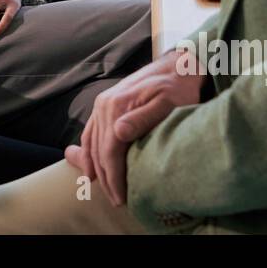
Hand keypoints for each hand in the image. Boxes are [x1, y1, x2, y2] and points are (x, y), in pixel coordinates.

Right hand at [64, 48, 205, 207]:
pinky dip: (89, 151)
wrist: (177, 67)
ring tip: (106, 188)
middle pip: (97, 149)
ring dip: (95, 167)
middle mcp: (104, 104)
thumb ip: (142, 118)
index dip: (114, 176)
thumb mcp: (166, 103)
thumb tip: (118, 132)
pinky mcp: (104, 104)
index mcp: (116, 105)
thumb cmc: (177, 87)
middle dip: (105, 178)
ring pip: (90, 142)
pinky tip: (92, 165)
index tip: (121, 196)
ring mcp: (102, 104)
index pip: (109, 150)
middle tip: (117, 200)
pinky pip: (90, 132)